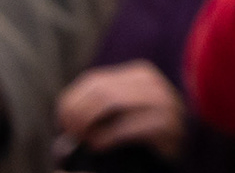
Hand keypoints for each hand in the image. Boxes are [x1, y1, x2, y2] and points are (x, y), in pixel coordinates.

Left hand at [53, 60, 185, 160]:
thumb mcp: (115, 121)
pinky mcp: (167, 124)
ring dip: (89, 124)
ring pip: (112, 100)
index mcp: (137, 74)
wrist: (172, 161)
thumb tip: (63, 136)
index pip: (91, 81)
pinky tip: (99, 147)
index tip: (63, 128)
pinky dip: (106, 137)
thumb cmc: (138, 143)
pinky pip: (127, 125)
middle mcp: (151, 82)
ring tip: (85, 142)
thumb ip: (91, 116)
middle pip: (100, 90)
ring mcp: (163, 101)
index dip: (70, 104)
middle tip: (71, 138)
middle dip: (77, 115)